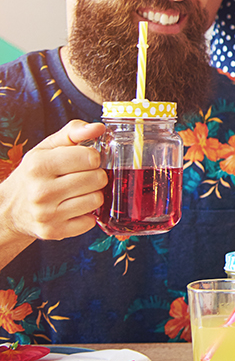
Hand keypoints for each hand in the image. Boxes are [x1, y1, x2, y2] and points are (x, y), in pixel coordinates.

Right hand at [0, 120, 106, 242]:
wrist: (9, 209)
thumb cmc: (34, 174)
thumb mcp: (46, 148)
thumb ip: (73, 133)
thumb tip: (99, 128)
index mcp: (39, 165)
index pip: (89, 157)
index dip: (92, 157)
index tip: (84, 160)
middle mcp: (40, 191)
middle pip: (97, 179)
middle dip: (95, 175)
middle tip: (82, 177)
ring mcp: (47, 214)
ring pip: (96, 200)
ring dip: (93, 194)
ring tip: (78, 192)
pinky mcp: (54, 232)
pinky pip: (90, 222)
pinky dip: (87, 215)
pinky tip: (73, 208)